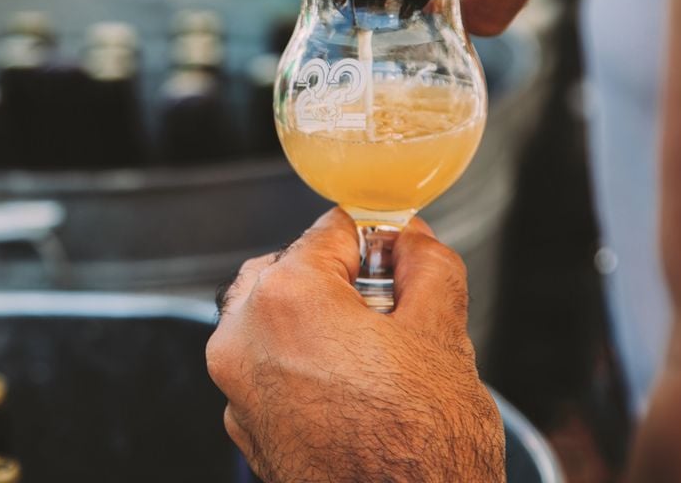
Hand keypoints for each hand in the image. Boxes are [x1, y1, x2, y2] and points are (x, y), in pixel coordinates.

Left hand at [206, 209, 504, 482]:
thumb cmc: (425, 449)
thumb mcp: (443, 334)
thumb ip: (425, 264)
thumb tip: (411, 240)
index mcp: (286, 298)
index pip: (331, 231)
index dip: (377, 242)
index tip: (399, 260)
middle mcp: (243, 339)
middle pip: (290, 271)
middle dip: (338, 280)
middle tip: (391, 310)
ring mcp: (238, 390)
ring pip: (274, 322)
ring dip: (317, 323)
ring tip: (377, 358)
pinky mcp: (247, 430)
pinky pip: (269, 372)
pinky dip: (302, 368)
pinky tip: (353, 395)